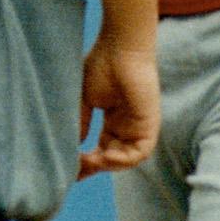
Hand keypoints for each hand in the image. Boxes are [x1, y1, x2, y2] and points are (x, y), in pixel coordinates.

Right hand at [77, 37, 159, 176]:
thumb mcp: (85, 100)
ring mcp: (138, 126)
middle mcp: (126, 126)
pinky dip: (124, 160)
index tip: (69, 170)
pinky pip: (140, 152)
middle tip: (76, 169)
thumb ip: (81, 124)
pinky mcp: (149, 124)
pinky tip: (106, 157)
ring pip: (126, 159)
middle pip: (112, 158)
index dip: (86, 163)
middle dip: (93, 166)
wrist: (119, 49)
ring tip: (88, 161)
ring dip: (107, 165)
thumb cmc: (102, 66)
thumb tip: (74, 147)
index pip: (101, 150)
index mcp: (113, 121)